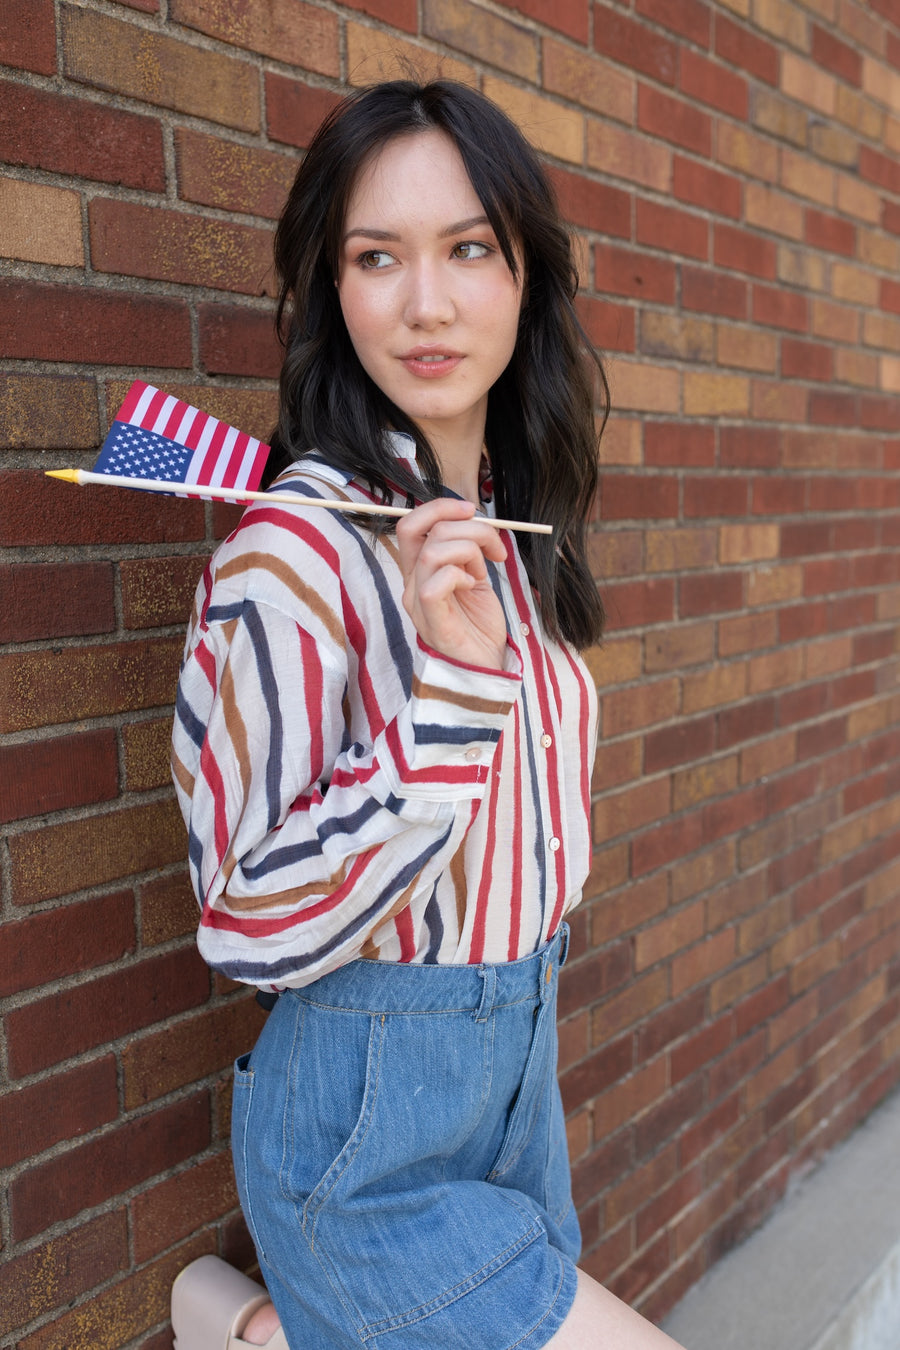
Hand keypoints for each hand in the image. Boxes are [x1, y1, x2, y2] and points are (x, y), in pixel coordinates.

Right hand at [396, 498, 508, 669]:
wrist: (485, 668)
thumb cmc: (478, 624)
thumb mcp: (474, 576)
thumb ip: (468, 551)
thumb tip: (475, 520)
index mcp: (419, 571)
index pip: (410, 523)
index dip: (439, 507)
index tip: (472, 510)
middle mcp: (412, 584)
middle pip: (420, 529)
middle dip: (465, 525)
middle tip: (493, 543)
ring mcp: (418, 603)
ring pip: (432, 552)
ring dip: (469, 550)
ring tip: (485, 570)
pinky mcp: (433, 622)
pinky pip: (435, 585)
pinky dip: (459, 575)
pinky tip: (473, 585)